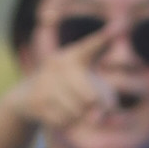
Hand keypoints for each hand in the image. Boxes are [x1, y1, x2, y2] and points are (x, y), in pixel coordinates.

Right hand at [3, 41, 117, 139]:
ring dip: (78, 117)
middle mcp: (60, 63)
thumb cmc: (72, 90)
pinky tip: (57, 112)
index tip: (120, 24)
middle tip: (91, 106)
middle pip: (90, 97)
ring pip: (75, 112)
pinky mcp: (36, 99)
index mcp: (77, 55)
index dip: (106, 37)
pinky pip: (62, 120)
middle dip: (94, 108)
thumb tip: (97, 119)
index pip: (94, 46)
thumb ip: (106, 104)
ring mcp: (45, 81)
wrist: (27, 95)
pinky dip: (65, 123)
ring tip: (70, 106)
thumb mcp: (94, 91)